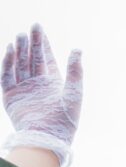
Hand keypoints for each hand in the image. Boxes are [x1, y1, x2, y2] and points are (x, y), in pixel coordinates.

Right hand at [1, 22, 82, 166]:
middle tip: (31, 28)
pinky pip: (7, 77)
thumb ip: (75, 71)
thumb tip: (77, 49)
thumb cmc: (65, 119)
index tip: (39, 28)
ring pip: (19, 66)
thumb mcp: (74, 92)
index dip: (42, 44)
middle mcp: (37, 86)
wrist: (48, 138)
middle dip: (31, 44)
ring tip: (20, 36)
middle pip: (32, 59)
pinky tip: (10, 50)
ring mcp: (23, 91)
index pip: (45, 59)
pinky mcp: (11, 98)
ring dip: (19, 51)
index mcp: (53, 84)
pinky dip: (8, 64)